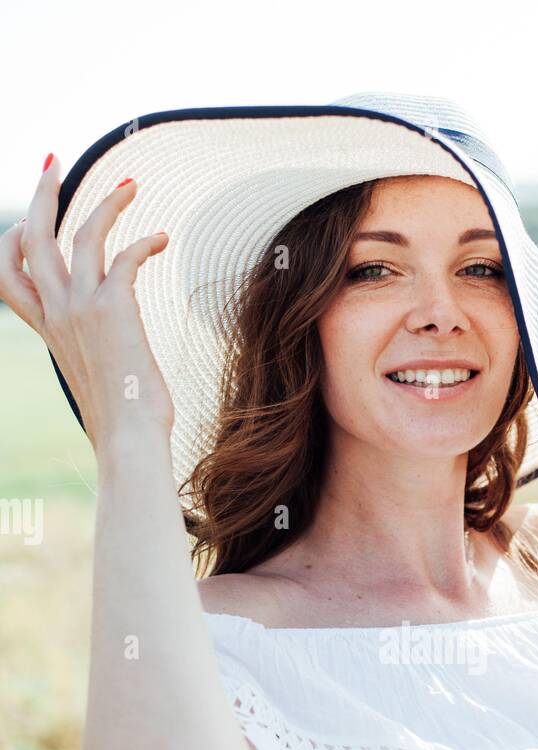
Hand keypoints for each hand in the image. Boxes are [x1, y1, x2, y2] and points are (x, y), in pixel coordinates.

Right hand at [0, 153, 174, 450]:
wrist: (128, 441)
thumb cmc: (122, 421)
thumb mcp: (96, 380)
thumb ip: (93, 355)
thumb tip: (110, 359)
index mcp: (47, 331)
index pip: (7, 276)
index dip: (11, 241)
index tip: (29, 219)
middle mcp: (57, 315)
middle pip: (33, 239)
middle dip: (43, 194)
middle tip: (54, 161)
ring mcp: (81, 309)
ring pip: (79, 235)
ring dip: (104, 204)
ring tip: (129, 185)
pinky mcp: (113, 309)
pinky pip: (125, 255)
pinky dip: (144, 241)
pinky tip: (162, 239)